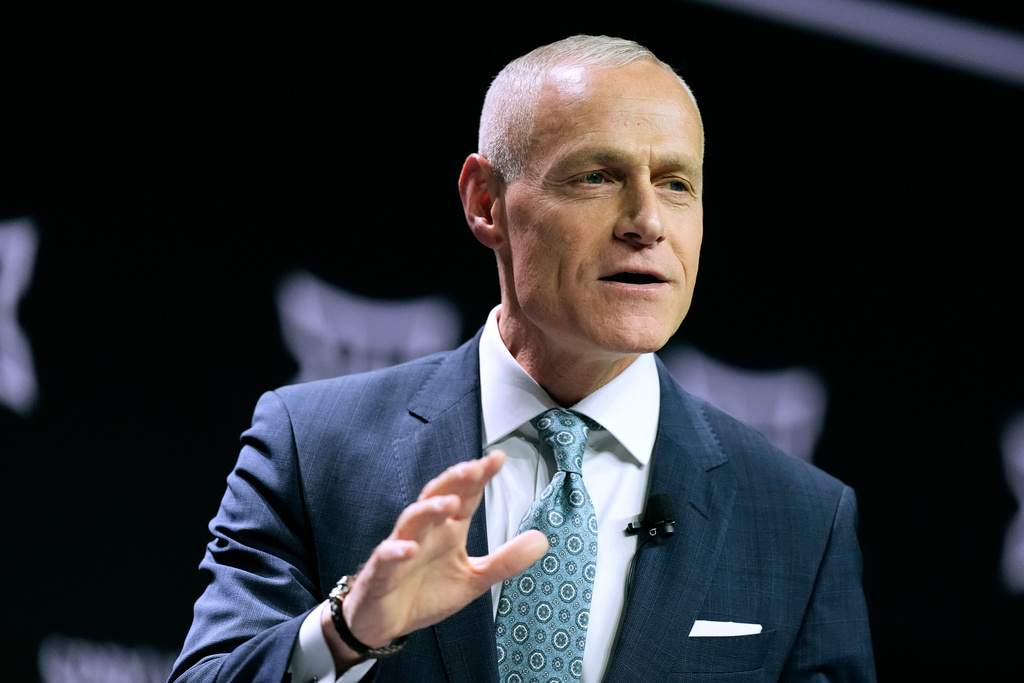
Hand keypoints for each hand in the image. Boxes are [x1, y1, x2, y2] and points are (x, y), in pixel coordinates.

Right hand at [320, 451, 547, 666]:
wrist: (385, 622)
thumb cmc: (425, 592)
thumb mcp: (473, 579)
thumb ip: (505, 560)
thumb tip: (542, 539)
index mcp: (448, 530)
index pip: (465, 496)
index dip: (478, 477)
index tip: (497, 458)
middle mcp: (425, 532)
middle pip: (437, 496)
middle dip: (454, 481)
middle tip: (474, 468)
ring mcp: (400, 548)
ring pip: (412, 519)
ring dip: (429, 510)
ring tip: (449, 504)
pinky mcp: (381, 572)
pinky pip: (386, 556)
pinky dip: (395, 551)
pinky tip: (407, 548)